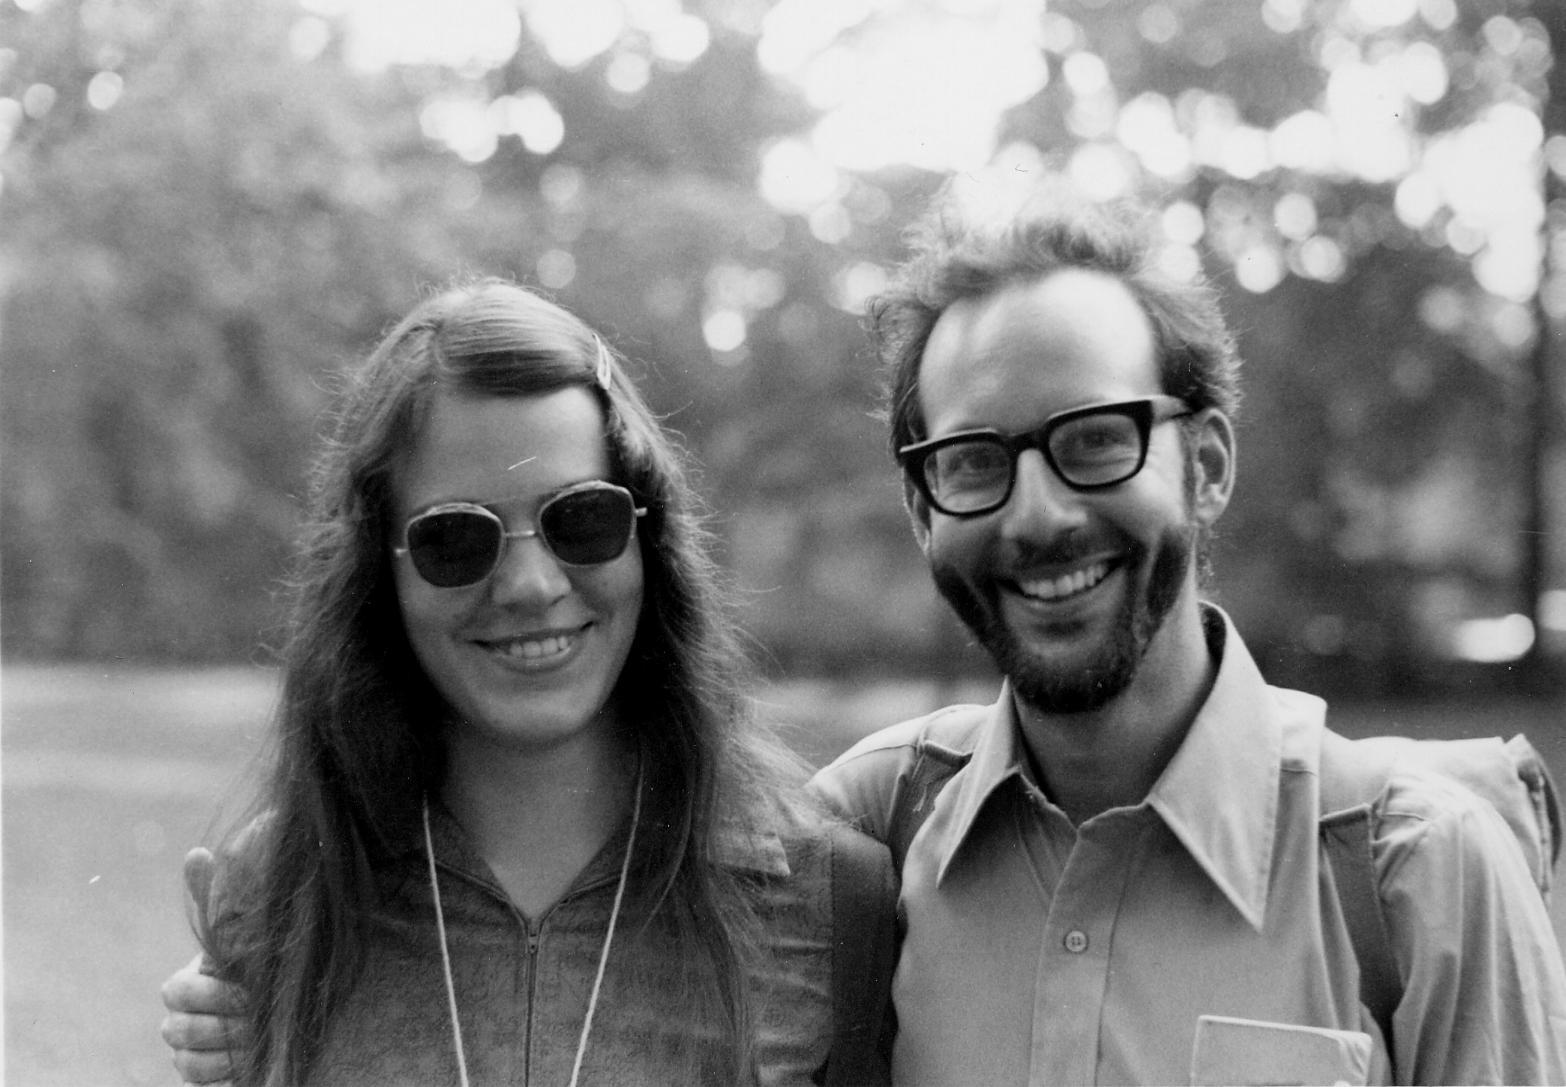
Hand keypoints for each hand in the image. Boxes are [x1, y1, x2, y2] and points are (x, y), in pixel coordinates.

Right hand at [160, 849, 245, 1084]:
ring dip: (230, 1049)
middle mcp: (179, 1019)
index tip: (252, 987)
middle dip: (225, 1021)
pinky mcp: (202, 1078)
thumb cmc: (267, 965)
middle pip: (179, 1029)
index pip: (176, 991)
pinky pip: (197, 1082)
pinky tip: (257, 1056)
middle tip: (262, 1013)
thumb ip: (221, 899)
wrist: (296, 1009)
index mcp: (186, 982)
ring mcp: (186, 1051)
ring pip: (187, 1059)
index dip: (214, 992)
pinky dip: (227, 1072)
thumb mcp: (251, 932)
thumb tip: (196, 853)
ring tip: (265, 1034)